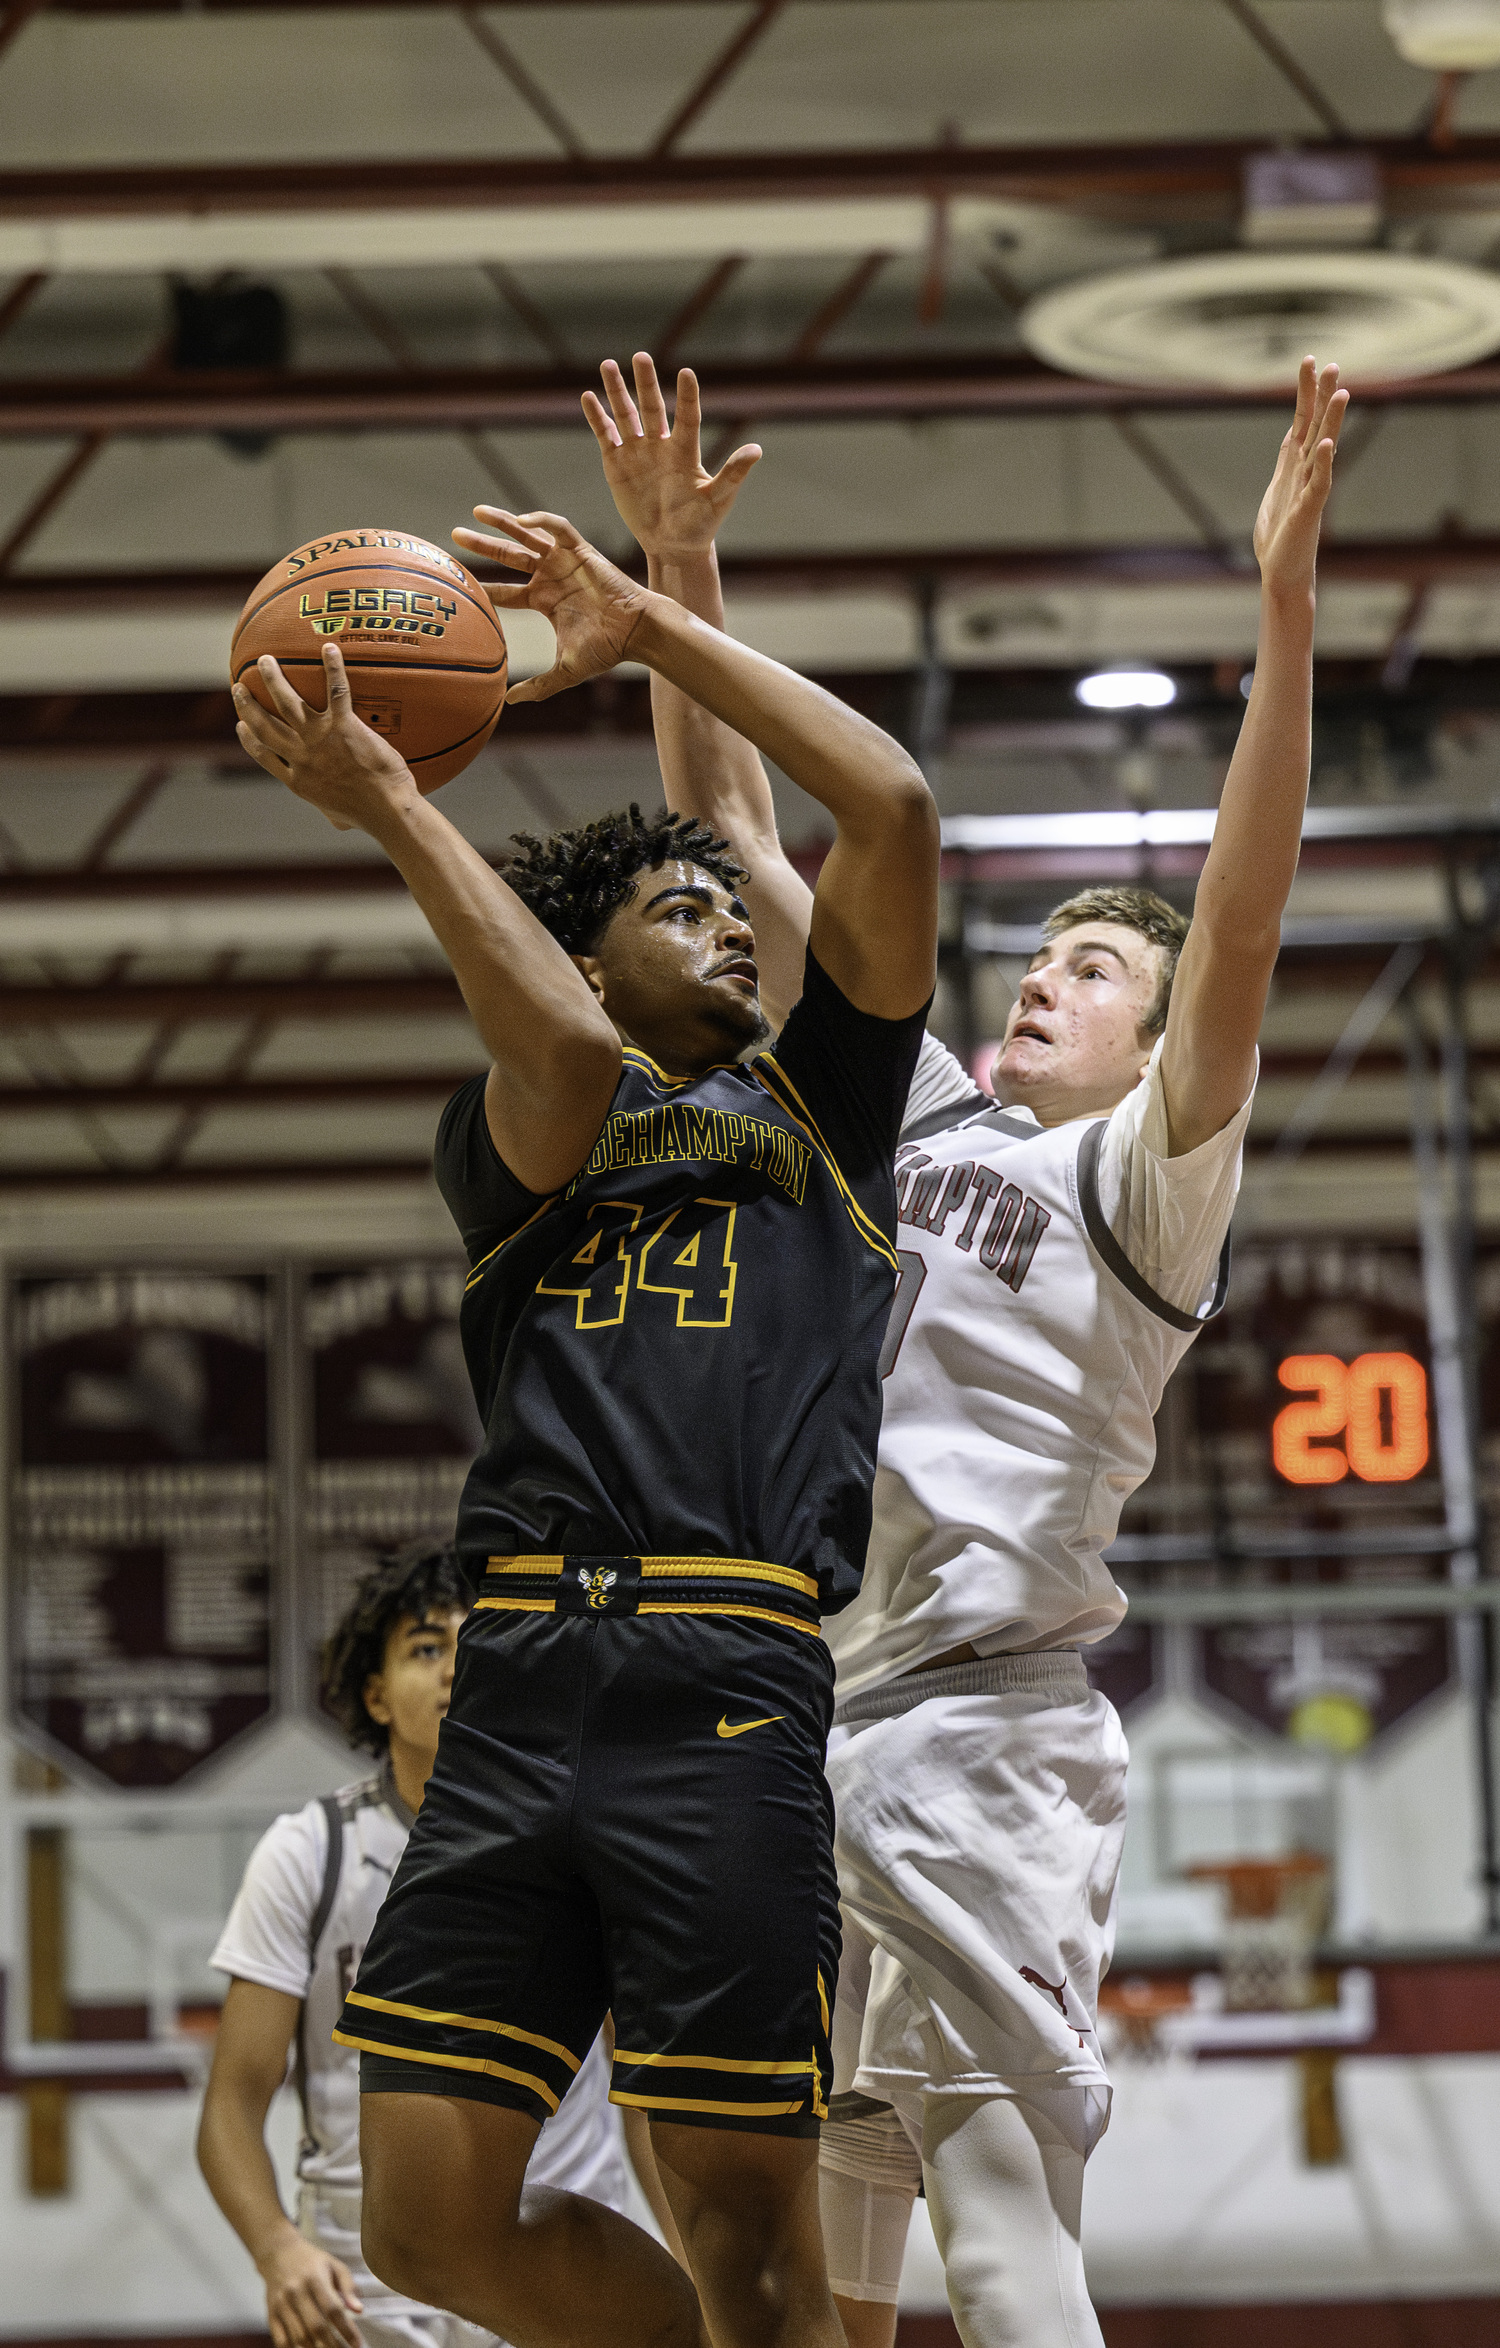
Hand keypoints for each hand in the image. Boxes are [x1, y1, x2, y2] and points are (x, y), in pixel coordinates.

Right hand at [233, 645, 414, 834]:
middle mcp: (302, 757)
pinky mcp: (344, 726)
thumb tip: (337, 820)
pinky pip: (336, 691)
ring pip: (288, 703)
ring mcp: (320, 739)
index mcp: (298, 780)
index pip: (264, 755)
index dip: (249, 739)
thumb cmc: (369, 816)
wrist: (385, 811)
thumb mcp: (339, 816)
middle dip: (248, 704)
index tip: (240, 725)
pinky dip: (332, 668)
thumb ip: (332, 810)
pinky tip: (329, 648)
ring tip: (266, 660)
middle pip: (265, 725)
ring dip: (274, 679)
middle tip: (239, 686)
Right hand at [259, 2230, 362, 2347]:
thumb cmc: (312, 2261)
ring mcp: (281, 2304)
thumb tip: (359, 2310)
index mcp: (314, 2278)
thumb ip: (348, 2286)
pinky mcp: (271, 2314)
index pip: (333, 2309)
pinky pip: (281, 2341)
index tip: (357, 2344)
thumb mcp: (334, 2265)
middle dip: (333, 2345)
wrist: (278, 2253)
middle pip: (316, 2326)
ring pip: (299, 2337)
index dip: (346, 2329)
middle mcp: (296, 2292)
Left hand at [453, 508, 651, 703]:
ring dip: (503, 523)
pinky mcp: (582, 550)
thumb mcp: (565, 671)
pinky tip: (521, 521)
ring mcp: (565, 562)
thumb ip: (538, 686)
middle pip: (509, 556)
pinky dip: (541, 520)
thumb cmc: (606, 649)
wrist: (635, 632)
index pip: (505, 591)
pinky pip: (559, 528)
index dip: (483, 586)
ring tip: (477, 511)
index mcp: (544, 601)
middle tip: (455, 535)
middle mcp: (551, 578)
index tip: (460, 581)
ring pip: (528, 536)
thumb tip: (508, 703)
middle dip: (483, 545)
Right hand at [582, 352, 759, 560]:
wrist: (672, 546)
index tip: (687, 374)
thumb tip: (756, 450)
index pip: (686, 417)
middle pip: (652, 408)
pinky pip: (606, 435)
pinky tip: (588, 397)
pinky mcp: (617, 464)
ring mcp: (637, 452)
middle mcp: (660, 446)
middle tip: (641, 357)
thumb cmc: (700, 525)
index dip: (687, 397)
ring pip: (626, 415)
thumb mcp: (719, 500)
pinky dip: (597, 417)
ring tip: (608, 364)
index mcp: (685, 451)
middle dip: (645, 383)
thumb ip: (733, 474)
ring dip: (616, 391)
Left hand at [1253, 356, 1347, 599]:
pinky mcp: (1309, 511)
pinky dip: (1322, 464)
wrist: (1281, 573)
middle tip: (1332, 364)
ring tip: (1342, 392)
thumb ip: (1286, 464)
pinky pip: (1319, 484)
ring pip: (1324, 449)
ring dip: (1332, 421)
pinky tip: (1325, 444)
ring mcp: (1310, 490)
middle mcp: (1307, 472)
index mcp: (1295, 466)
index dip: (1306, 393)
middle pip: (1317, 427)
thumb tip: (1292, 440)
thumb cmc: (1279, 537)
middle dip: (1323, 396)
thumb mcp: (1277, 491)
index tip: (1310, 362)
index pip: (1303, 421)